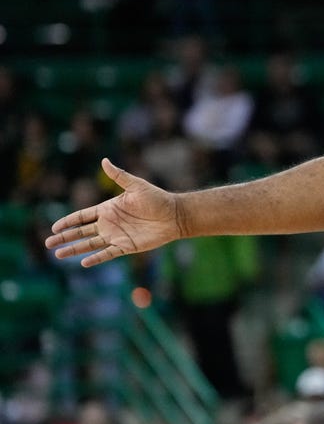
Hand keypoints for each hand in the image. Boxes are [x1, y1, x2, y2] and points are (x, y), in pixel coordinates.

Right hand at [44, 158, 182, 266]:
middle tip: (48, 243)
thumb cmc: (157, 198)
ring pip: (90, 244)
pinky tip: (84, 263)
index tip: (54, 227)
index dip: (68, 221)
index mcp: (108, 208)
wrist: (175, 215)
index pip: (82, 216)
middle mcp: (109, 223)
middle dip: (64, 237)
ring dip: (75, 249)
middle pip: (81, 232)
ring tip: (58, 255)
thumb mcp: (136, 185)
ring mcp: (116, 236)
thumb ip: (119, 176)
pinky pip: (107, 254)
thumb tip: (104, 160)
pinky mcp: (126, 247)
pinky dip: (96, 258)